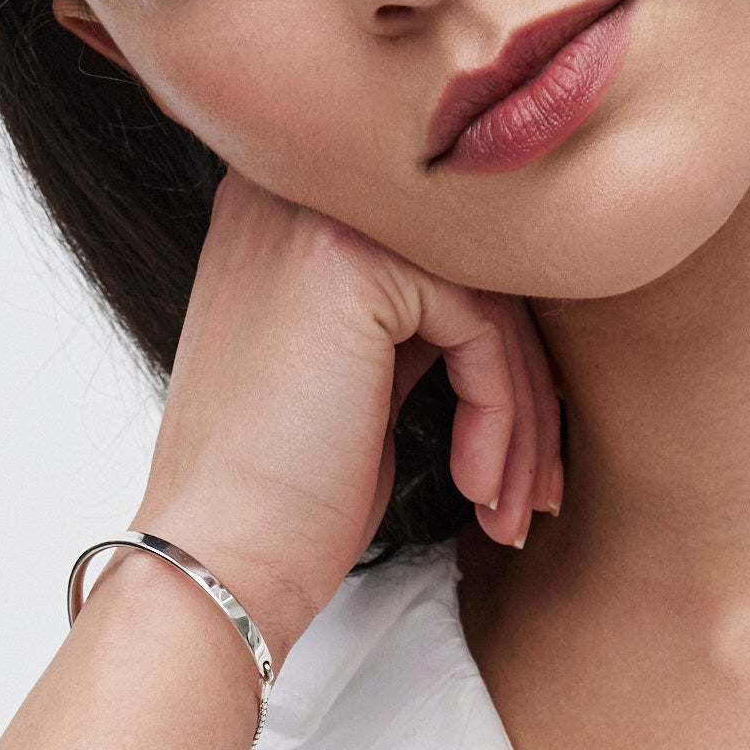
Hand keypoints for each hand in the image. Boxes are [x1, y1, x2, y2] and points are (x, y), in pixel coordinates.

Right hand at [134, 175, 561, 651]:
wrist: (215, 560)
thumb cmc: (281, 495)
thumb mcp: (350, 376)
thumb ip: (406, 317)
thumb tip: (512, 311)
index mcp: (285, 206)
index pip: (439, 253)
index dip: (496, 355)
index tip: (516, 451)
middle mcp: (291, 189)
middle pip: (471, 268)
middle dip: (524, 388)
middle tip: (534, 486)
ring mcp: (316, 217)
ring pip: (488, 301)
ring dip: (523, 418)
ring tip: (511, 504)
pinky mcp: (350, 262)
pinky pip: (482, 329)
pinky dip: (499, 417)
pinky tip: (472, 485)